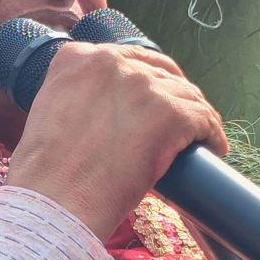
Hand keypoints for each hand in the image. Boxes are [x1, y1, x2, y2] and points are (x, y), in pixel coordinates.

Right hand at [6, 42, 227, 238]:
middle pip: (160, 71)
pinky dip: (211, 134)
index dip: (144, 81)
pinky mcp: (169, 112)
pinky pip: (203, 118)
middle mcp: (110, 61)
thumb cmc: (46, 173)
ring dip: (195, 116)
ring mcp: (142, 85)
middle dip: (173, 95)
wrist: (55, 201)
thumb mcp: (50, 111)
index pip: (126, 60)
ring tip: (201, 139)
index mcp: (76, 58)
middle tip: (180, 121)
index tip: (152, 100)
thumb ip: (75, 95)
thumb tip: (108, 109)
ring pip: (185, 94)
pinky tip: (213, 147)